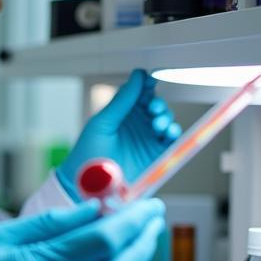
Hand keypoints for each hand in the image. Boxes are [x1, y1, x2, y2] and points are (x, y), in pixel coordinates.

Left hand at [58, 70, 180, 198]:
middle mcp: (136, 124)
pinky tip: (167, 133)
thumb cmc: (88, 153)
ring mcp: (146, 139)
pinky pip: (171, 141)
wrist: (87, 183)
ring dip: (165, 118)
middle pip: (155, 106)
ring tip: (158, 125)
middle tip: (153, 110)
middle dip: (157, 105)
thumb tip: (138, 76)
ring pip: (165, 121)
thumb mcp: (103, 123)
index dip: (147, 85)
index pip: (139, 93)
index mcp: (122, 113)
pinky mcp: (155, 155)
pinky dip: (173, 134)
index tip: (151, 79)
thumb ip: (121, 101)